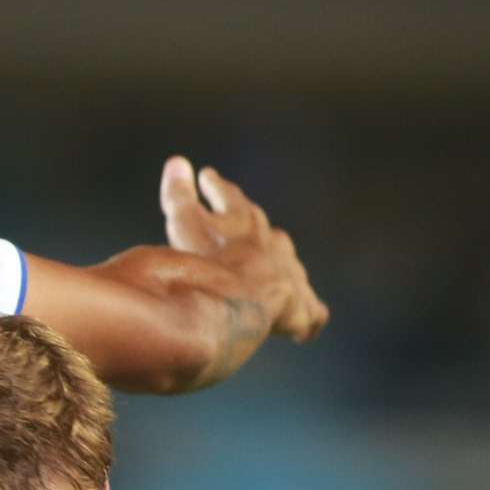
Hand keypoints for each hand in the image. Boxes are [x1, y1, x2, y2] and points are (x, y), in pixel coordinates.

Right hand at [157, 156, 328, 342]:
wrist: (248, 296)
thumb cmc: (212, 260)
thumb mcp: (186, 223)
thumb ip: (180, 195)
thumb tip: (178, 161)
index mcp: (245, 223)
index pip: (230, 198)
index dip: (217, 188)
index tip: (207, 175)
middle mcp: (274, 247)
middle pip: (267, 233)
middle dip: (254, 228)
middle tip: (246, 221)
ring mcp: (291, 278)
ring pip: (290, 268)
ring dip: (282, 268)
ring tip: (278, 272)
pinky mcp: (302, 311)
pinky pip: (311, 316)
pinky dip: (309, 319)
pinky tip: (308, 329)